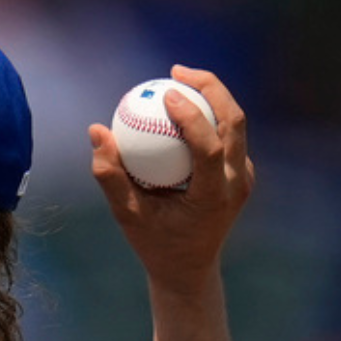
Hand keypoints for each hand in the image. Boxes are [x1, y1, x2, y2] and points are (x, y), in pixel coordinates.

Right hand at [88, 65, 253, 290]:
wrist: (188, 268)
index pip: (210, 148)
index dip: (192, 116)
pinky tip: (183, 104)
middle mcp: (237, 184)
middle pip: (235, 122)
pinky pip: (228, 134)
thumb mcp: (125, 214)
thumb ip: (109, 175)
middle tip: (177, 72)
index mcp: (214, 197)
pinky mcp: (242, 172)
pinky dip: (208, 113)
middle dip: (211, 87)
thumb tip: (96, 131)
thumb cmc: (153, 242)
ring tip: (180, 78)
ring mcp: (244, 177)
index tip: (167, 93)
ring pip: (237, 122)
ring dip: (212, 94)